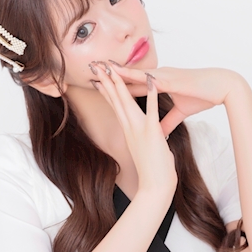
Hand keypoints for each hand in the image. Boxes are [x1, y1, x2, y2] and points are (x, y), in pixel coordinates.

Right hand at [91, 62, 176, 192]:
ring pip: (127, 101)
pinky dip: (151, 94)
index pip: (114, 103)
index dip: (106, 87)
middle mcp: (129, 126)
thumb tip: (138, 129)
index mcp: (128, 128)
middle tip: (96, 64)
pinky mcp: (153, 132)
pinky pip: (152, 109)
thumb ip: (139, 134)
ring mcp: (139, 129)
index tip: (99, 74)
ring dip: (120, 83)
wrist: (155, 187)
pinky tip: (150, 80)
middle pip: (115, 98)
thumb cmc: (153, 169)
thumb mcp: (143, 146)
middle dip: (106, 80)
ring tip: (113, 67)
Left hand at [110, 65, 243, 137]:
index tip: (99, 86)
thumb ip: (167, 121)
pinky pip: (154, 79)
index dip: (115, 87)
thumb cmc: (203, 96)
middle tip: (92, 70)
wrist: (223, 87)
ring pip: (138, 74)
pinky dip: (142, 77)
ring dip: (121, 72)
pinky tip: (131, 76)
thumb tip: (157, 132)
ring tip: (104, 69)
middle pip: (130, 77)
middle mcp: (158, 78)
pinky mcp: (173, 80)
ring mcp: (165, 77)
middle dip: (111, 76)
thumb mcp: (181, 112)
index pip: (132, 87)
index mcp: (158, 85)